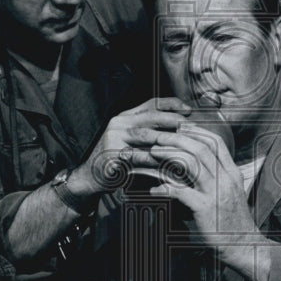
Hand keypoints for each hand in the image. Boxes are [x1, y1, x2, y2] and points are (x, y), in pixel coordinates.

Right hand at [68, 97, 191, 197]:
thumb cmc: (116, 160)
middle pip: (150, 116)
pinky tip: (168, 163)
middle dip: (172, 119)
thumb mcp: (130, 141)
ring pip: (144, 134)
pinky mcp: (111, 154)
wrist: (90, 177)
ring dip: (166, 139)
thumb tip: (176, 129)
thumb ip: (148, 133)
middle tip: (190, 125)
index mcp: (125, 117)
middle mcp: (118, 123)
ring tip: (183, 143)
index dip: (171, 104)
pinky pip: (137, 156)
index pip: (151, 103)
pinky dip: (153, 160)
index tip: (188, 109)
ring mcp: (113, 137)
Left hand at [131, 122, 269, 280]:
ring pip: (191, 162)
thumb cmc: (233, 222)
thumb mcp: (231, 194)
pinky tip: (153, 191)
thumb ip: (219, 178)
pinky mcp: (205, 208)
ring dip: (168, 155)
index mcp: (233, 173)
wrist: (244, 246)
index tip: (179, 128)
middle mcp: (226, 179)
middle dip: (176, 138)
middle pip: (200, 147)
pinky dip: (164, 188)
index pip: (216, 142)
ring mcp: (216, 193)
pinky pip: (180, 192)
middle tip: (157, 136)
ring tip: (153, 153)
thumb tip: (200, 166)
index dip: (196, 131)